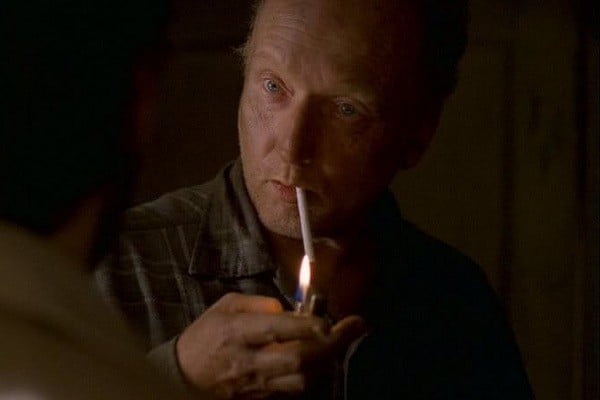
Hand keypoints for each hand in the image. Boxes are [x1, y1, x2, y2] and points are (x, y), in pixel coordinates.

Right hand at [176, 292, 366, 398]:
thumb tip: (290, 310)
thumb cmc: (206, 335)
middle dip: (331, 344)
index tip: (329, 319)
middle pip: (297, 360)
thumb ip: (259, 304)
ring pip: (301, 380)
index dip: (307, 325)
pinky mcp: (261, 399)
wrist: (183, 377)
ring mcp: (256, 385)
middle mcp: (248, 361)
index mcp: (236, 332)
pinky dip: (313, 375)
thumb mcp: (225, 306)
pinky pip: (295, 392)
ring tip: (342, 341)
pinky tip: (323, 360)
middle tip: (354, 327)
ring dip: (327, 361)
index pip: (276, 330)